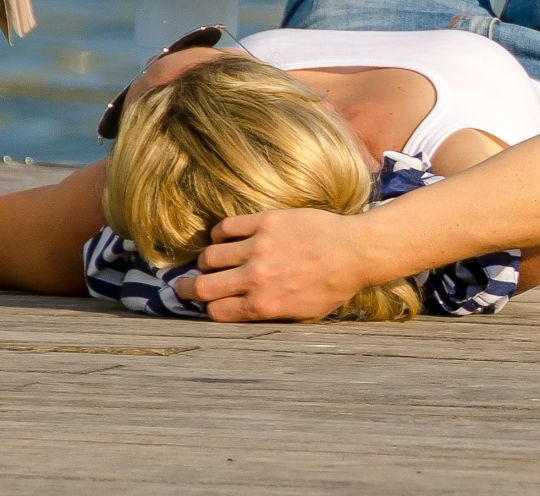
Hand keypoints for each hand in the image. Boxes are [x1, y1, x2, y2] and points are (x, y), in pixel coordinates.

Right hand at [176, 207, 374, 321]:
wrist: (355, 251)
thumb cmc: (333, 287)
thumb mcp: (302, 316)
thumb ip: (270, 316)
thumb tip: (240, 315)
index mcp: (264, 306)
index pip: (215, 312)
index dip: (208, 309)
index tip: (205, 304)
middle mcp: (256, 278)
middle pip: (203, 287)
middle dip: (188, 289)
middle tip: (184, 286)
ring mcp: (259, 248)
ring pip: (209, 256)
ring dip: (206, 260)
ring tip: (211, 260)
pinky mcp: (265, 222)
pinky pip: (226, 227)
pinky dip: (219, 233)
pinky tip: (224, 237)